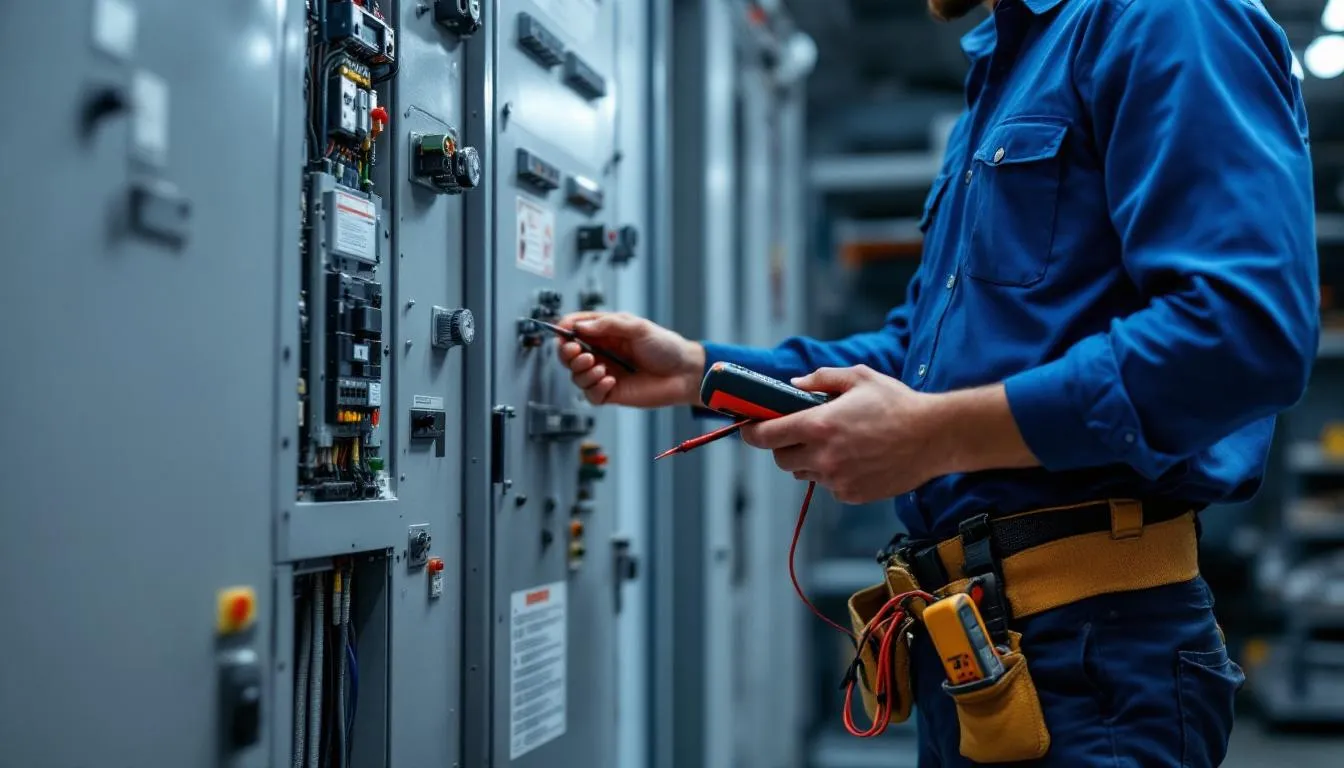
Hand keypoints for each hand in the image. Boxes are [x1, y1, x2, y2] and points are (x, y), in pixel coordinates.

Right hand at [555, 311, 705, 406]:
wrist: (684, 373)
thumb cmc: (665, 347)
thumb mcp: (638, 327)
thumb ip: (608, 325)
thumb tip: (581, 327)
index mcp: (605, 332)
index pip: (575, 329)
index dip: (565, 331)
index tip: (565, 334)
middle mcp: (602, 353)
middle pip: (569, 355)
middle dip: (568, 354)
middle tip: (579, 353)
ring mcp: (605, 373)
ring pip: (576, 376)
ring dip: (583, 372)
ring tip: (600, 368)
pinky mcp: (611, 393)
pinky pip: (591, 395)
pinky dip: (595, 389)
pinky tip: (610, 381)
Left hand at [739, 365, 953, 503]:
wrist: (934, 437)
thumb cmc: (897, 404)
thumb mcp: (859, 377)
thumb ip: (821, 378)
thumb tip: (794, 384)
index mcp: (819, 425)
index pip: (766, 436)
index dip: (752, 432)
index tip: (750, 428)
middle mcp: (823, 456)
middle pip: (780, 459)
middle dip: (782, 445)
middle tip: (797, 432)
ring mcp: (837, 479)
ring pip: (803, 473)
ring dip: (807, 460)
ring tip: (833, 443)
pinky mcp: (851, 494)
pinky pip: (827, 485)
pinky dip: (831, 473)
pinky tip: (853, 457)